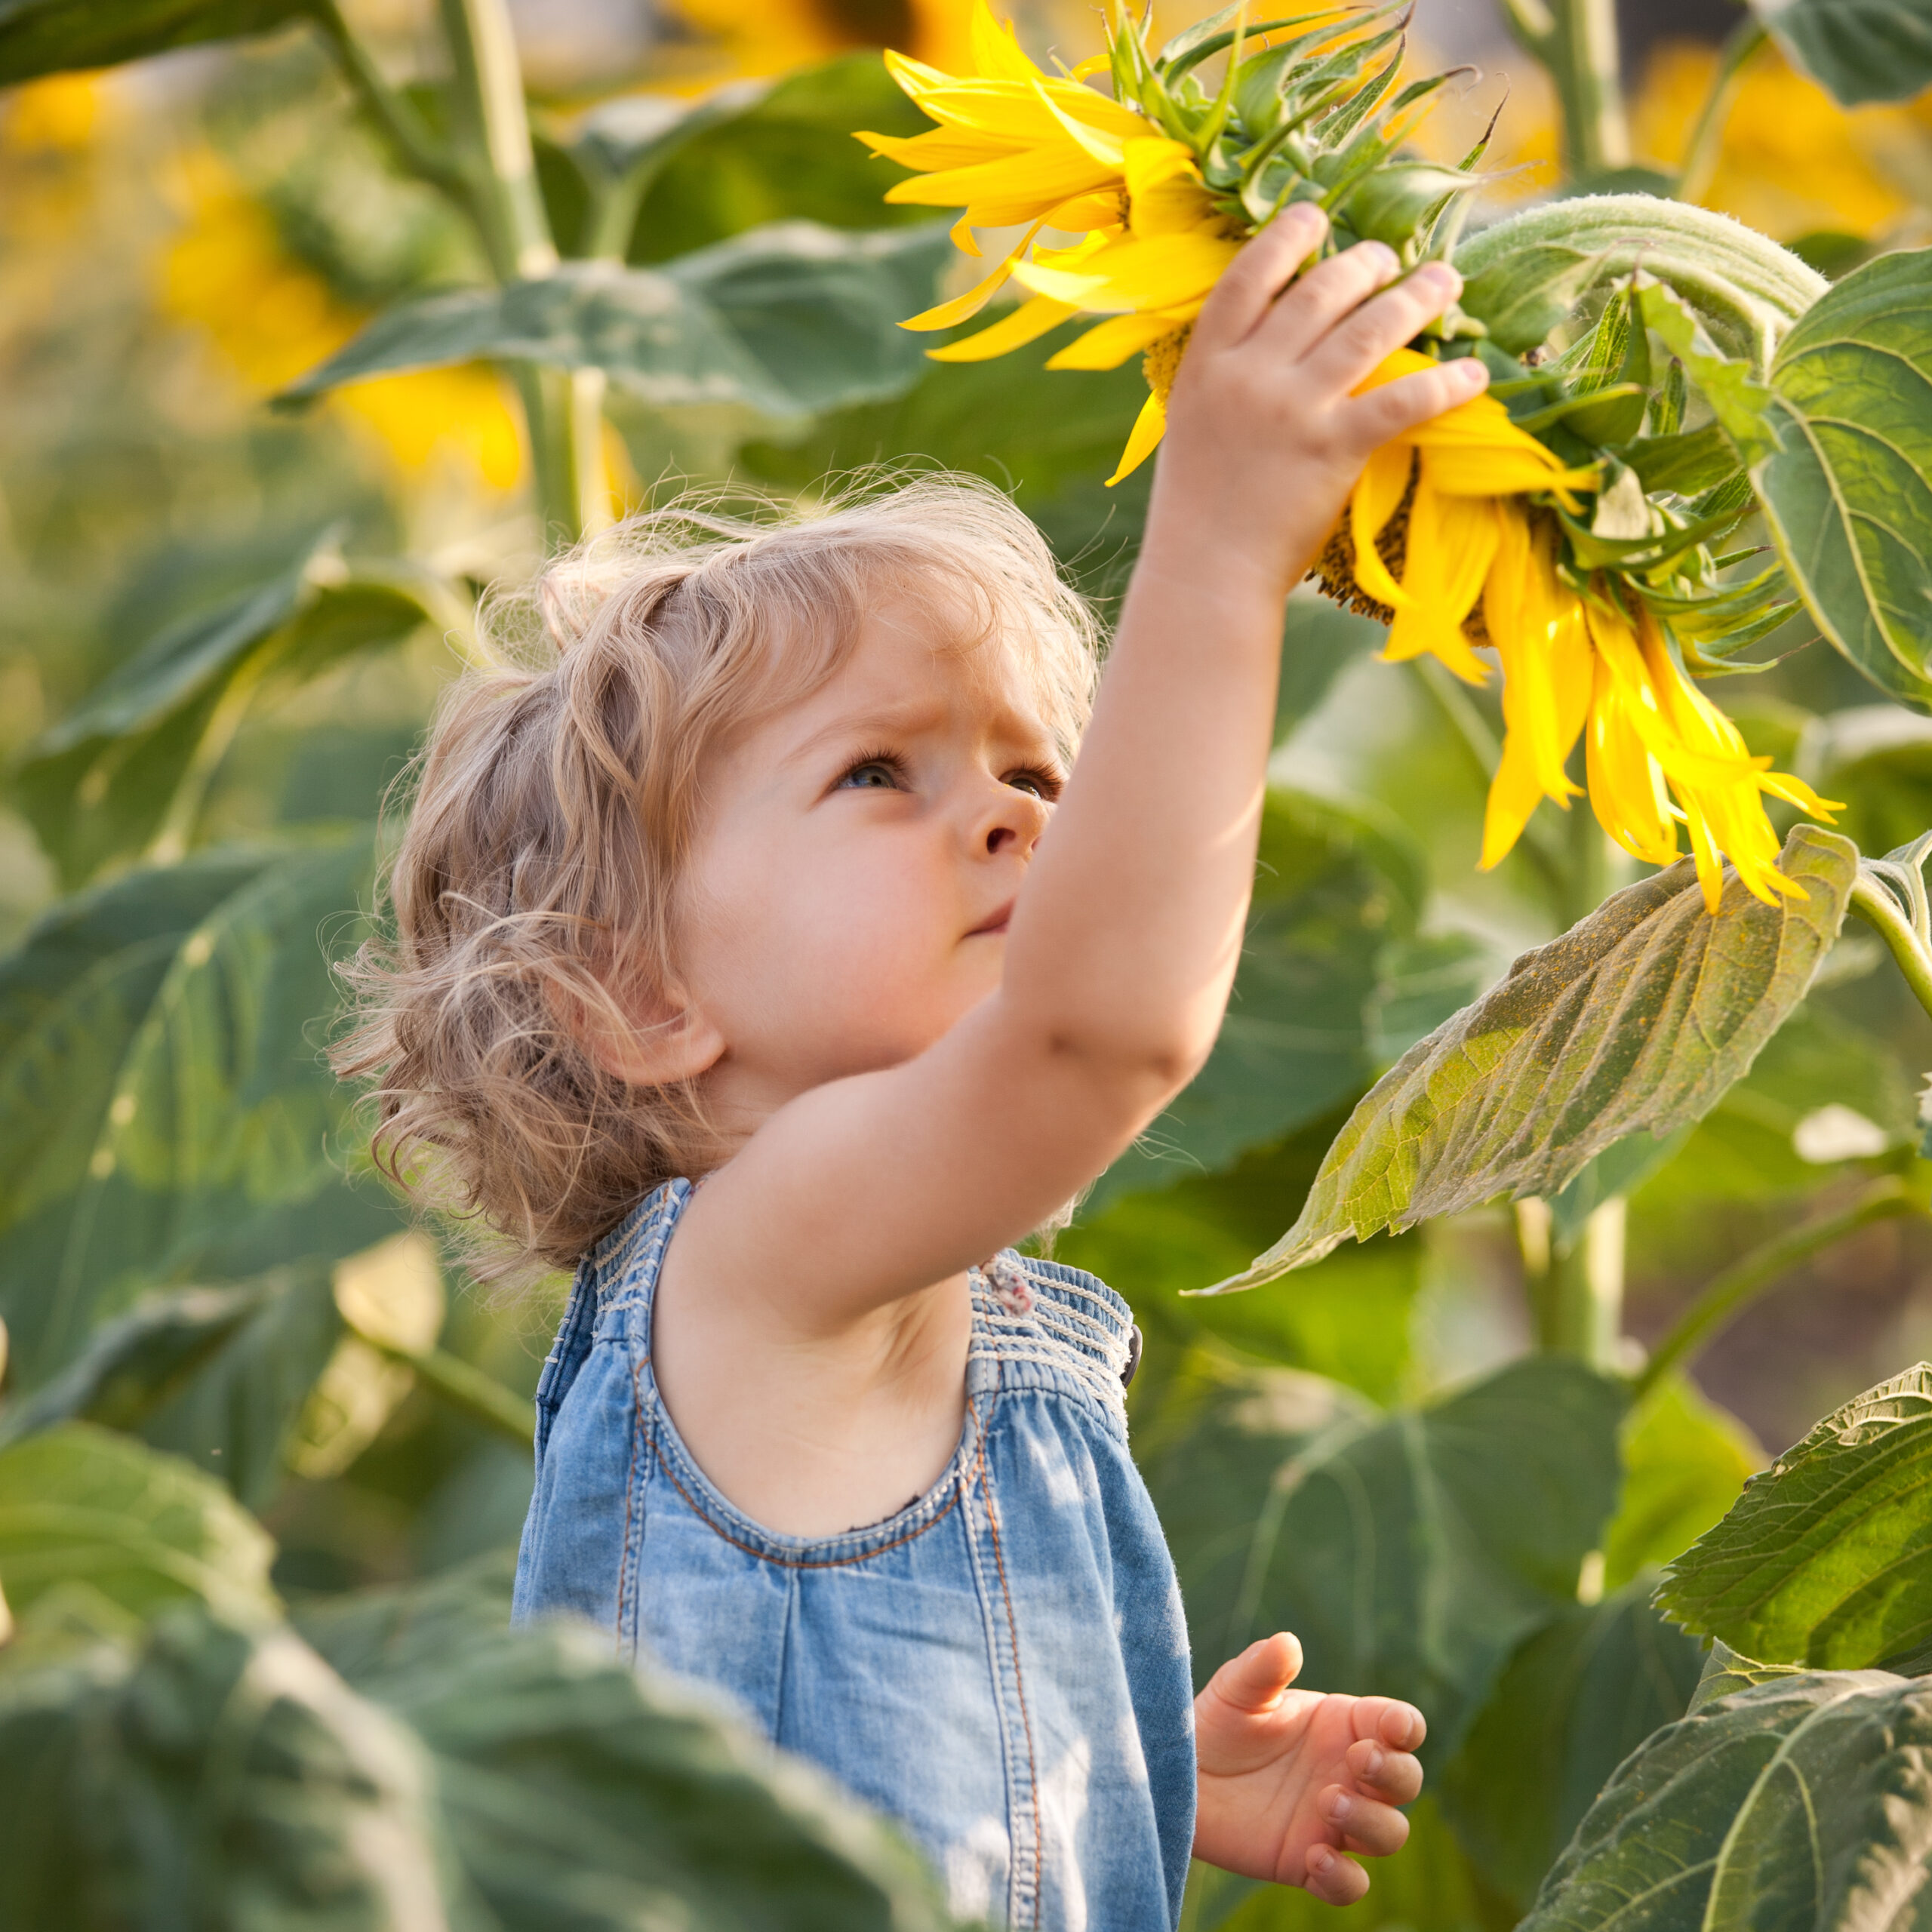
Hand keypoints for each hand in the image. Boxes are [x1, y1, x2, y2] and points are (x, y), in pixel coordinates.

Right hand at [1145, 203, 1487, 601]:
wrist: (1205, 571)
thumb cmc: (1198, 505)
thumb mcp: (1192, 422)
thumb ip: (1228, 375)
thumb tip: (1275, 336)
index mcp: (1208, 362)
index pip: (1250, 276)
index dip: (1287, 236)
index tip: (1317, 216)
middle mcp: (1249, 374)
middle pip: (1319, 290)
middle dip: (1366, 263)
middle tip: (1393, 259)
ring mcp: (1292, 409)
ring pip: (1367, 330)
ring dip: (1416, 297)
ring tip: (1445, 281)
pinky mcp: (1332, 449)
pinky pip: (1401, 401)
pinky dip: (1443, 384)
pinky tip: (1473, 375)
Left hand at [1193, 1632, 1425, 1904]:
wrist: (1178, 1775)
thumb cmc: (1217, 1723)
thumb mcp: (1236, 1689)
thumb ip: (1263, 1667)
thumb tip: (1288, 1642)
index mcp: (1345, 1726)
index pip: (1399, 1725)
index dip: (1405, 1726)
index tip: (1391, 1727)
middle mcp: (1349, 1775)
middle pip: (1407, 1781)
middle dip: (1394, 1773)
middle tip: (1357, 1761)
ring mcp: (1334, 1822)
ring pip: (1389, 1834)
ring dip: (1372, 1822)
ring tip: (1328, 1802)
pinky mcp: (1309, 1863)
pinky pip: (1350, 1886)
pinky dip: (1343, 1879)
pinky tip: (1314, 1858)